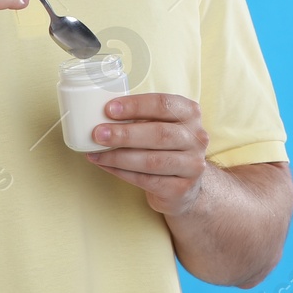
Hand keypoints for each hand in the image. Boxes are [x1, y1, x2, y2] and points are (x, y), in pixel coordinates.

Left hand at [84, 93, 210, 215]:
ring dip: (119, 156)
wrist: (185, 185)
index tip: (109, 109)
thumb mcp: (161, 125)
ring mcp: (192, 165)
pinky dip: (122, 172)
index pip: (163, 104)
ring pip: (152, 160)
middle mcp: (196, 138)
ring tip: (96, 152)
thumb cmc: (165, 147)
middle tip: (98, 133)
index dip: (135, 106)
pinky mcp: (181, 188)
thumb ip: (139, 118)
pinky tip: (105, 166)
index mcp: (190, 114)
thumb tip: (102, 115)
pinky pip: (147, 180)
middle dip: (124, 134)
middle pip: (159, 134)